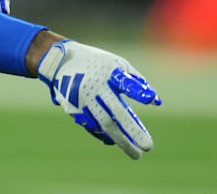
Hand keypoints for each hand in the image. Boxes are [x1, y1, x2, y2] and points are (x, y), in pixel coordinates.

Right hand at [36, 40, 159, 159]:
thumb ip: (137, 82)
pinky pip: (92, 126)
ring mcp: (82, 99)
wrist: (60, 62)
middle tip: (148, 147)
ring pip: (103, 125)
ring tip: (136, 153)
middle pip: (114, 113)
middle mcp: (94, 87)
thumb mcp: (117, 64)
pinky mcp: (73, 109)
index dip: (138, 90)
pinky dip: (105, 135)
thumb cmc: (97, 63)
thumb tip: (156, 102)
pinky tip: (117, 141)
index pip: (125, 82)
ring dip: (121, 140)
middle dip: (132, 131)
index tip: (151, 100)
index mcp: (108, 72)